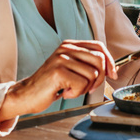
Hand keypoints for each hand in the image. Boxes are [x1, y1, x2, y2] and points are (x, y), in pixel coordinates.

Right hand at [0, 40, 115, 125]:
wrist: (26, 94)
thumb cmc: (50, 84)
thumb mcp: (70, 68)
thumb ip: (87, 64)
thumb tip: (112, 69)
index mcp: (69, 45)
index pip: (99, 47)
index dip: (110, 61)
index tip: (113, 74)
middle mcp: (65, 49)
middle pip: (100, 61)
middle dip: (99, 79)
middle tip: (85, 87)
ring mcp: (61, 59)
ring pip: (93, 75)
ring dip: (85, 88)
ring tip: (70, 88)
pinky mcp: (58, 72)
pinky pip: (82, 84)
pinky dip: (76, 93)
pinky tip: (64, 92)